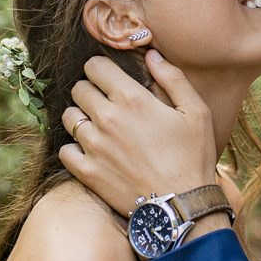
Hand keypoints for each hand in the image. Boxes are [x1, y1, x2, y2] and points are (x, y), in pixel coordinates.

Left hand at [59, 50, 217, 216]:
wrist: (182, 206)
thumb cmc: (193, 156)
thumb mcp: (195, 111)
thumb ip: (172, 77)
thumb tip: (151, 54)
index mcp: (131, 98)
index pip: (94, 66)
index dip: (100, 68)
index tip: (108, 78)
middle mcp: (106, 118)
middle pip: (78, 88)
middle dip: (90, 90)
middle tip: (105, 102)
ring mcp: (94, 146)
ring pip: (69, 117)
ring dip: (80, 117)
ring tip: (97, 125)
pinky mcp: (87, 171)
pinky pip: (65, 150)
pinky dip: (74, 148)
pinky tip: (90, 151)